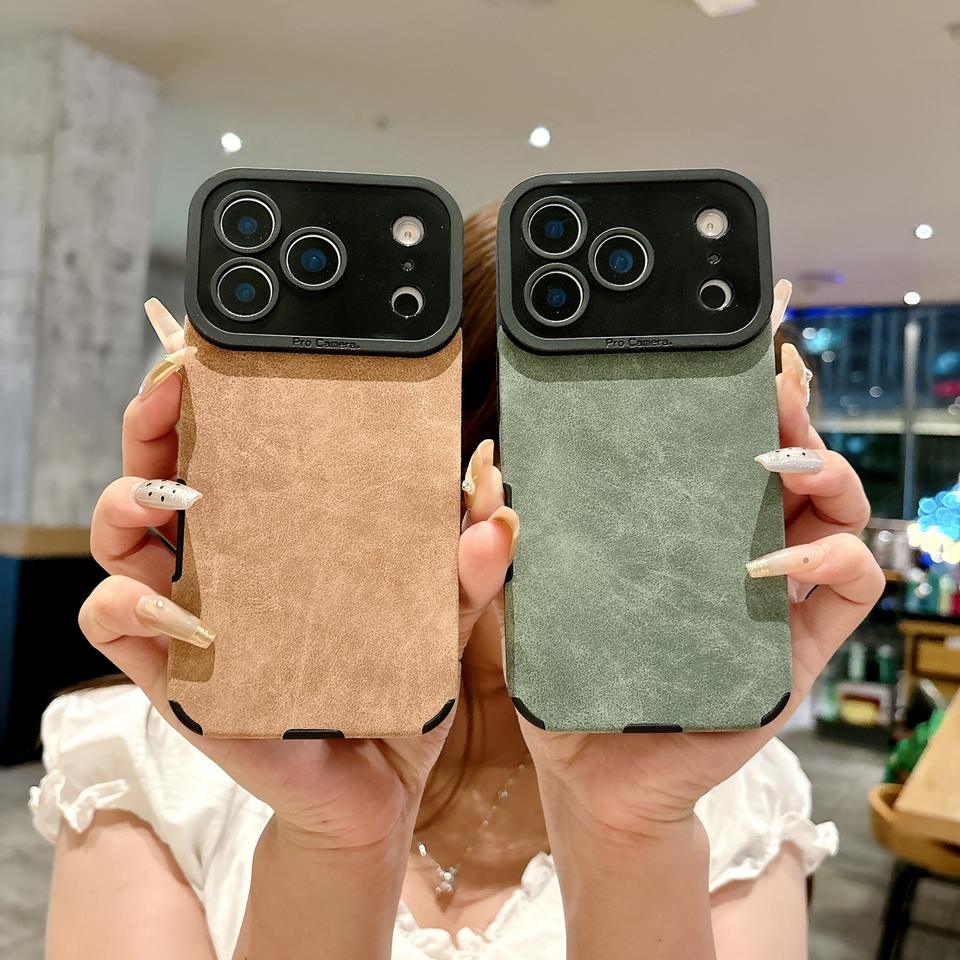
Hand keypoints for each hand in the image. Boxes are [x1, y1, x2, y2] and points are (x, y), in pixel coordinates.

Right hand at [78, 307, 516, 846]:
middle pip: (159, 470)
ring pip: (118, 534)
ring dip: (126, 499)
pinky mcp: (174, 674)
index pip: (231, 447)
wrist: (382, 781)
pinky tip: (173, 604)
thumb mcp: (445, 611)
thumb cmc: (400, 683)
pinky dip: (125, 605)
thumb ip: (469, 559)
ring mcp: (191, 612)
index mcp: (280, 531)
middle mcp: (224, 560)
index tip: (217, 354)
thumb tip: (495, 500)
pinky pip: (114, 624)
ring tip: (167, 493)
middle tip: (175, 393)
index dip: (213, 396)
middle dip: (152, 422)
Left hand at [510, 283, 885, 838]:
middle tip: (770, 381)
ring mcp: (774, 597)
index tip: (730, 353)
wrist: (587, 773)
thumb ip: (500, 541)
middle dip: (792, 411)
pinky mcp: (794, 651)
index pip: (724, 445)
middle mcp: (738, 548)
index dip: (737, 396)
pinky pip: (849, 590)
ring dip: (827, 469)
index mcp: (683, 525)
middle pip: (790, 461)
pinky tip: (776, 560)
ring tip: (785, 454)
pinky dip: (833, 560)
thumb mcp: (524, 594)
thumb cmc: (564, 671)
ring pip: (837, 511)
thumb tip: (487, 470)